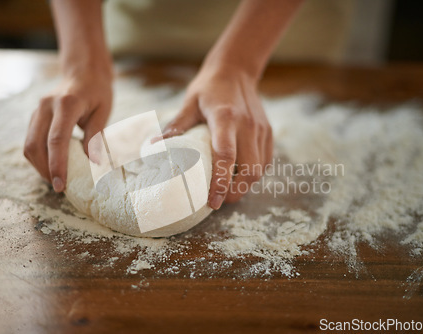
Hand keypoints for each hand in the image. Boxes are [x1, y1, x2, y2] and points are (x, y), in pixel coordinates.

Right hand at [24, 69, 112, 191]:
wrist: (84, 71)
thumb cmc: (97, 91)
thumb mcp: (104, 110)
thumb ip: (96, 135)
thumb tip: (93, 162)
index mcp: (67, 104)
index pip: (56, 140)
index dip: (57, 164)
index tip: (61, 184)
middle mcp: (46, 106)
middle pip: (35, 145)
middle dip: (45, 170)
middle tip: (60, 187)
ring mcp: (38, 110)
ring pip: (28, 144)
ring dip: (40, 166)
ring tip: (56, 179)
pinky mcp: (35, 116)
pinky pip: (31, 140)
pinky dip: (39, 157)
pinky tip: (52, 166)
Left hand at [161, 65, 272, 208]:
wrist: (236, 69)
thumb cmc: (209, 88)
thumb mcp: (190, 103)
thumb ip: (176, 126)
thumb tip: (154, 148)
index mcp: (226, 118)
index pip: (226, 156)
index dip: (219, 183)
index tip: (211, 202)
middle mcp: (248, 125)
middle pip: (249, 170)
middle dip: (235, 192)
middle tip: (218, 201)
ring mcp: (261, 129)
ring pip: (259, 169)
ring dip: (244, 185)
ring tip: (227, 191)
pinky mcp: (268, 132)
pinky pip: (265, 161)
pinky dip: (253, 174)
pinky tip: (238, 176)